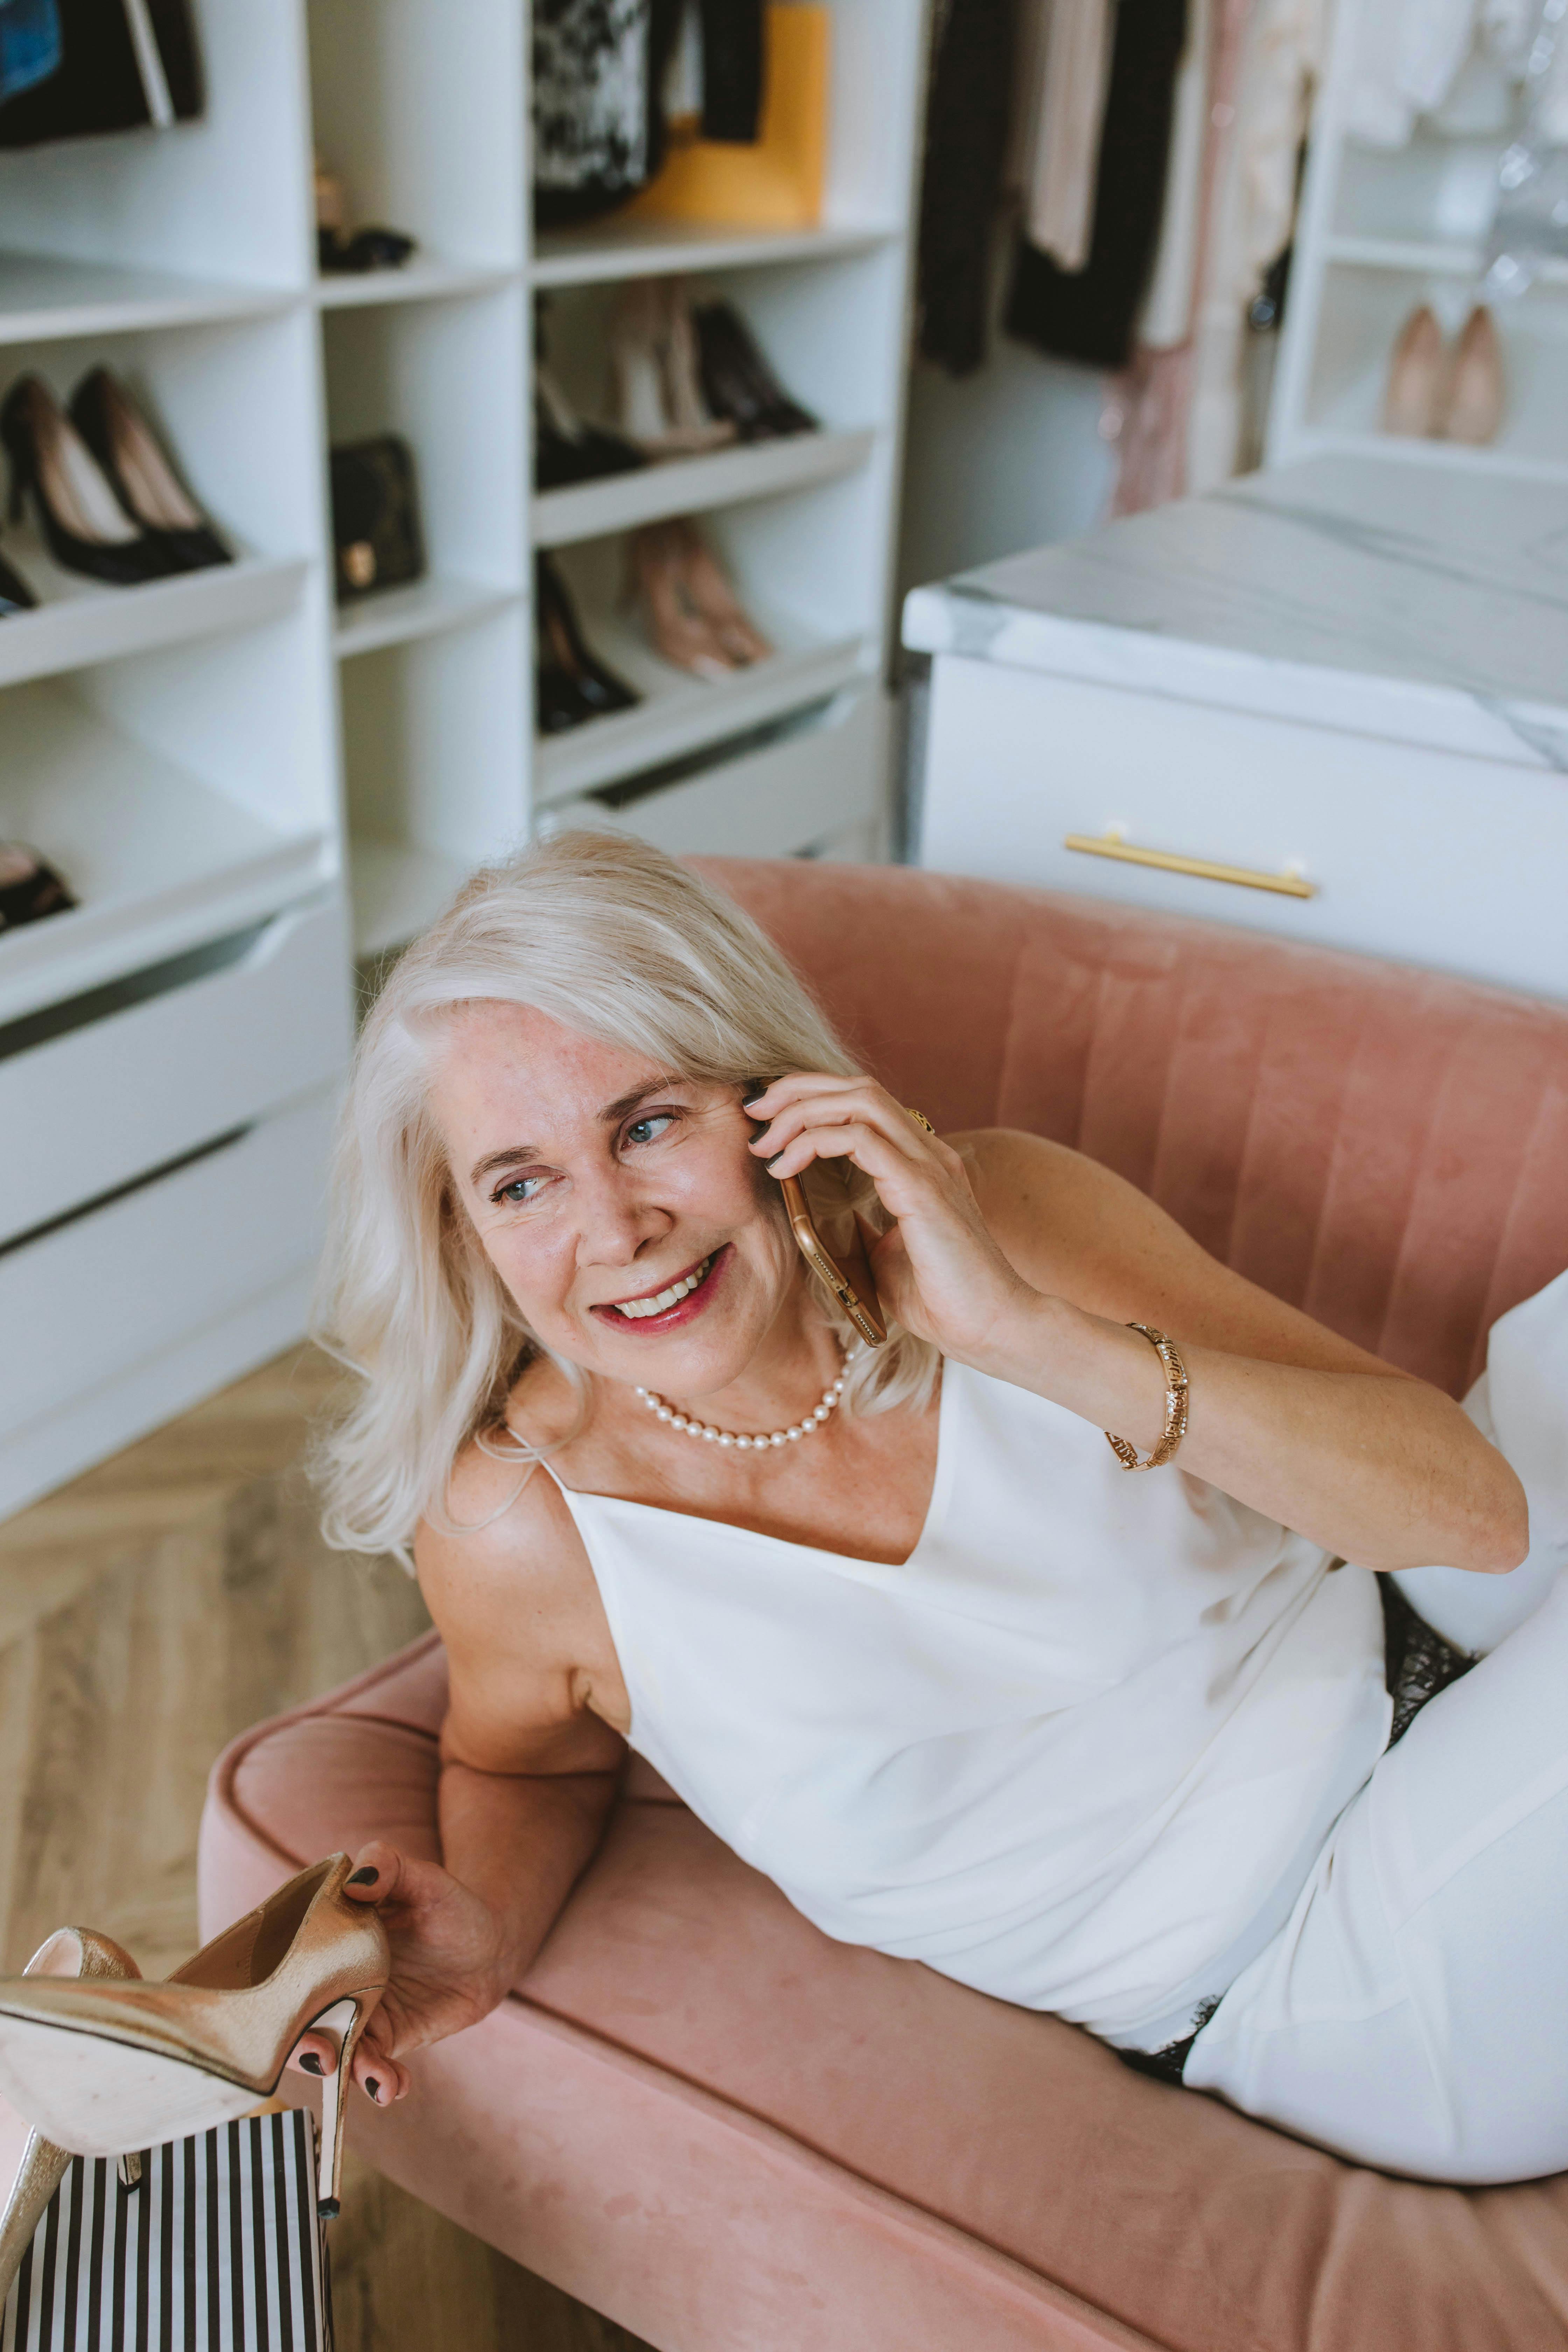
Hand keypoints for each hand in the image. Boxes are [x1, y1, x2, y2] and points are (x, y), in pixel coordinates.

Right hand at [288, 1842, 510, 2106]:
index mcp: (327, 1938)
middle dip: (303, 2047)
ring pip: (334, 2051)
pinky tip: (393, 2086)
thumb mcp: (425, 1877)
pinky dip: (379, 2083)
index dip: (274, 1993)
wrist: (490, 1946)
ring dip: (346, 2072)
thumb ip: (390, 1866)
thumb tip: (357, 1881)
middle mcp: (333, 1980)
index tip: (284, 2014)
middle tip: (324, 2058)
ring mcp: (358, 2012)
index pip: (284, 1966)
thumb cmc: (451, 1905)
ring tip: (376, 2078)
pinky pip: (371, 2069)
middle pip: (299, 2020)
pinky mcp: (386, 2039)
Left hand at [745, 1073, 1036, 1364]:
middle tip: (754, 1112)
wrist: (990, 1327)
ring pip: (859, 1101)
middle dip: (798, 1090)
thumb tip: (822, 1220)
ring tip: (765, 1141)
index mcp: (921, 1163)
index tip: (768, 1120)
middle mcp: (928, 1153)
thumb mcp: (885, 1256)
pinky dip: (814, 1141)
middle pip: (858, 1087)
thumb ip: (861, 1228)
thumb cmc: (942, 1298)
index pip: (864, 1102)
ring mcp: (930, 1165)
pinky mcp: (923, 1188)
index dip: (812, 1098)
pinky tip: (786, 1167)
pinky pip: (861, 1139)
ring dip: (801, 1111)